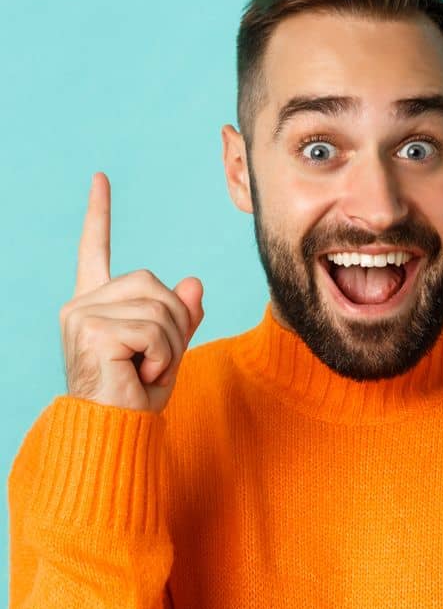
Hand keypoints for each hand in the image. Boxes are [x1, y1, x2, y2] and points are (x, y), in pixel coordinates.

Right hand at [58, 173, 204, 411]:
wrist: (114, 431)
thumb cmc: (136, 395)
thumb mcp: (169, 349)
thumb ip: (181, 316)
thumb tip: (194, 282)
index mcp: (96, 303)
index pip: (95, 250)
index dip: (99, 214)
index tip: (101, 177)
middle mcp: (82, 303)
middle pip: (155, 284)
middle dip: (174, 323)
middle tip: (153, 360)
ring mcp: (82, 314)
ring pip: (160, 307)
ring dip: (170, 344)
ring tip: (145, 369)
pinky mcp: (92, 329)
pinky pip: (154, 329)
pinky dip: (162, 355)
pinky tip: (140, 373)